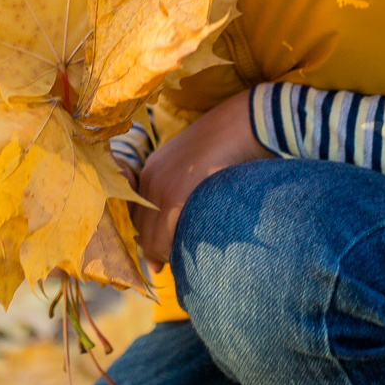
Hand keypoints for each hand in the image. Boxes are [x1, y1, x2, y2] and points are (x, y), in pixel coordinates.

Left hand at [129, 88, 273, 267]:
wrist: (247, 121)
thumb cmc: (233, 148)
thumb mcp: (199, 173)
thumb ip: (179, 206)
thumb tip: (155, 263)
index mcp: (151, 171)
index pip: (137, 221)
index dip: (153, 241)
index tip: (168, 254)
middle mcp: (148, 179)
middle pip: (141, 233)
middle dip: (161, 250)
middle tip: (188, 256)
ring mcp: (158, 187)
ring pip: (150, 241)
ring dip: (171, 253)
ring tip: (198, 253)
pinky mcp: (173, 196)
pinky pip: (165, 238)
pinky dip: (177, 250)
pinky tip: (199, 248)